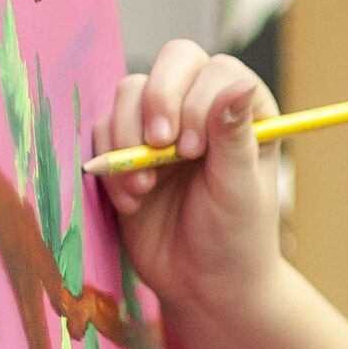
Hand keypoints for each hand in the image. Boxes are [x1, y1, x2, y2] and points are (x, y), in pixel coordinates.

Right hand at [95, 39, 282, 322]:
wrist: (203, 286)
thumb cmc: (236, 239)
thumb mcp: (239, 189)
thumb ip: (233, 136)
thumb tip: (240, 84)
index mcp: (244, 111)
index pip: (215, 71)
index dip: (197, 101)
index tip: (192, 151)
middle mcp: (202, 108)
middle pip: (172, 62)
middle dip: (157, 99)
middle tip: (157, 146)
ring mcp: (162, 126)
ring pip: (129, 91)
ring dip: (128, 136)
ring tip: (144, 187)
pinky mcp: (127, 150)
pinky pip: (103, 130)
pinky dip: (110, 164)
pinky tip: (132, 201)